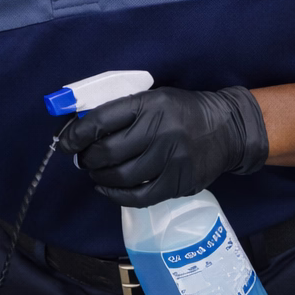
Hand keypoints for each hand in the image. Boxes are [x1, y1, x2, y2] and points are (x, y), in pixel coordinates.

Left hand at [56, 86, 267, 206]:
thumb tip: (80, 129)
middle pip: (107, 151)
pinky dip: (116, 195)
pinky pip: (139, 196)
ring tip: (96, 172)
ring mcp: (171, 158)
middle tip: (83, 159)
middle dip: (87, 158)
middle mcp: (160, 130)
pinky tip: (107, 188)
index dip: (76, 134)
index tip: (65, 143)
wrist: (229, 129)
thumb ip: (121, 111)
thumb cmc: (181, 111)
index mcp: (149, 104)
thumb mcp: (153, 98)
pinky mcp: (179, 182)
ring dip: (99, 176)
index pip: (101, 120)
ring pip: (121, 176)